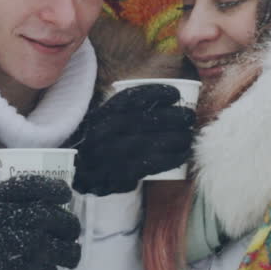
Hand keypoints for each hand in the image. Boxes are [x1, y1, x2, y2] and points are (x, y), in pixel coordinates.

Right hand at [0, 175, 80, 269]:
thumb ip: (9, 204)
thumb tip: (54, 205)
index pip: (31, 184)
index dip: (53, 188)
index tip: (65, 195)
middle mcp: (1, 216)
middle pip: (49, 215)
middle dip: (68, 224)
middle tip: (72, 232)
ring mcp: (9, 244)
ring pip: (55, 245)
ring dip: (69, 252)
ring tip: (70, 255)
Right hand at [72, 84, 195, 195]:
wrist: (81, 174)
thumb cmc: (103, 142)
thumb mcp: (105, 120)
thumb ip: (127, 109)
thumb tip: (168, 96)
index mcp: (100, 116)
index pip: (129, 99)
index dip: (155, 93)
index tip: (175, 94)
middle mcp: (102, 134)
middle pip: (143, 121)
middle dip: (172, 117)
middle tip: (189, 116)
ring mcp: (109, 156)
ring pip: (148, 144)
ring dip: (175, 139)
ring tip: (189, 136)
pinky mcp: (119, 175)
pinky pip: (149, 166)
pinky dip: (170, 159)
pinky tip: (183, 155)